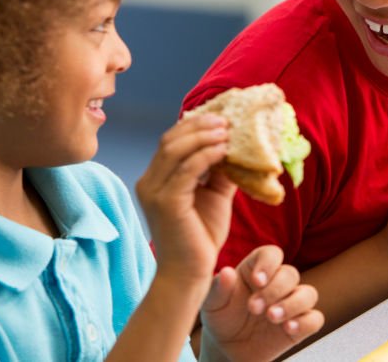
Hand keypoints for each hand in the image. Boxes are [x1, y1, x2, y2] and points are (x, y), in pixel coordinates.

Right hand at [135, 114, 234, 287]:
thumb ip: (220, 170)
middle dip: (200, 125)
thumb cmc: (201, 236)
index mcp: (156, 178)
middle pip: (170, 140)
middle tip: (226, 120)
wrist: (190, 273)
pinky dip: (205, 155)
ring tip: (227, 131)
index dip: (195, 125)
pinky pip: (186, 170)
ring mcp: (154, 192)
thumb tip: (238, 145)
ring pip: (175, 150)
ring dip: (204, 136)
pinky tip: (224, 151)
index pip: (171, 141)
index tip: (221, 116)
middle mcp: (149, 182)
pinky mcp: (165, 203)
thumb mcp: (214, 194)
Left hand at [200, 246, 322, 361]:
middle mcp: (278, 283)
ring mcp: (291, 304)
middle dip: (274, 290)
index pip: (272, 254)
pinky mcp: (300, 325)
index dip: (268, 264)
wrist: (227, 348)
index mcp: (257, 270)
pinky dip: (305, 322)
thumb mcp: (212, 304)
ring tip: (272, 317)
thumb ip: (218, 288)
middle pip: (290, 274)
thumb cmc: (220, 318)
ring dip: (292, 304)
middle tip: (254, 308)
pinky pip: (315, 319)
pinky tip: (288, 328)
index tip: (256, 281)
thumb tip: (227, 272)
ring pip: (309, 294)